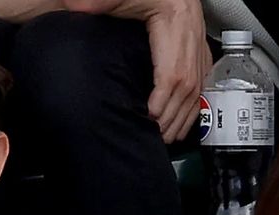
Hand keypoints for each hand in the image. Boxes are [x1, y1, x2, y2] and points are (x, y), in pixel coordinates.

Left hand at [65, 0, 211, 142]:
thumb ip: (100, 3)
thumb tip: (77, 6)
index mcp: (174, 24)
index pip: (171, 73)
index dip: (162, 100)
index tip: (148, 117)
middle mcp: (191, 40)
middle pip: (185, 89)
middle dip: (171, 117)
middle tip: (156, 136)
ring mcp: (199, 48)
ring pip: (196, 91)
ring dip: (183, 118)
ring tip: (168, 136)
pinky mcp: (201, 53)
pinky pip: (202, 86)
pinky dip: (193, 108)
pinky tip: (184, 121)